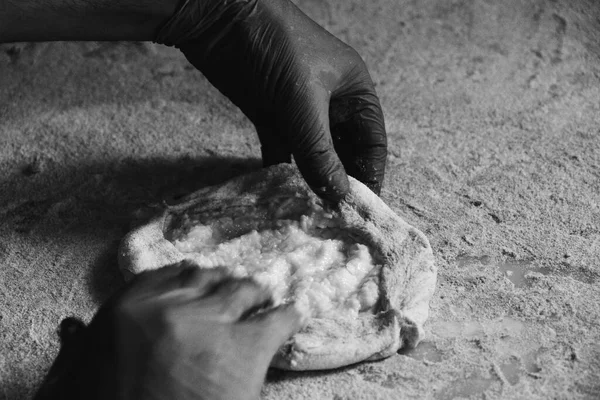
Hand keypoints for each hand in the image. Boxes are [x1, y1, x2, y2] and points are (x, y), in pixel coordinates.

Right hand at [35, 261, 301, 399]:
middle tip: (237, 291)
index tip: (200, 282)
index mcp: (128, 308)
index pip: (168, 277)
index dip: (190, 282)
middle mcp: (171, 306)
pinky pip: (276, 320)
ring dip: (253, 296)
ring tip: (263, 300)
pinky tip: (290, 316)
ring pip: (243, 291)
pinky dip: (286, 317)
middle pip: (208, 280)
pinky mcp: (244, 347)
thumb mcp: (76, 376)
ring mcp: (209, 322)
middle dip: (222, 286)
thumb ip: (79, 346)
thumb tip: (71, 328)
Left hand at [155, 0, 387, 200]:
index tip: (361, 209)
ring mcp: (300, 111)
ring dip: (310, 180)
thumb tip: (339, 196)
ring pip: (312, 155)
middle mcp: (332, 104)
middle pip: (343, 152)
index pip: (371, 143)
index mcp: (355, 93)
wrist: (220, 20)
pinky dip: (282, 171)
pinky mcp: (271, 116)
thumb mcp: (304, 106)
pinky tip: (281, 195)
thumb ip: (321, 154)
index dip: (370, 175)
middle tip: (332, 217)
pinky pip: (282, 151)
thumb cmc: (275, 50)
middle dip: (339, 182)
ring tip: (309, 212)